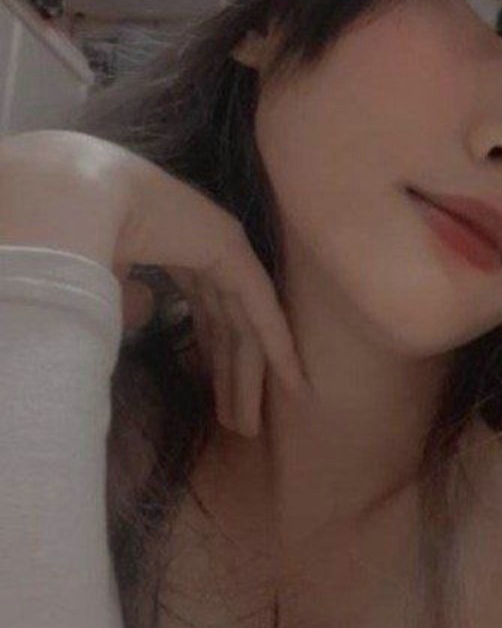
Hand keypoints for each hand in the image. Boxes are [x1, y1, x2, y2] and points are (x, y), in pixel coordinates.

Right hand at [0, 129, 308, 435]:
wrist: (85, 201)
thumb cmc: (84, 239)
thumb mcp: (107, 284)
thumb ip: (130, 303)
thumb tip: (146, 311)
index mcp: (176, 249)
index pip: (206, 310)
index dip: (213, 355)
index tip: (217, 397)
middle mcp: (207, 248)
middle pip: (229, 325)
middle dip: (232, 377)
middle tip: (237, 425)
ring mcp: (225, 248)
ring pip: (246, 326)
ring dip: (249, 378)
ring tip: (248, 426)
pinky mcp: (234, 253)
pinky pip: (263, 310)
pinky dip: (278, 347)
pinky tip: (291, 381)